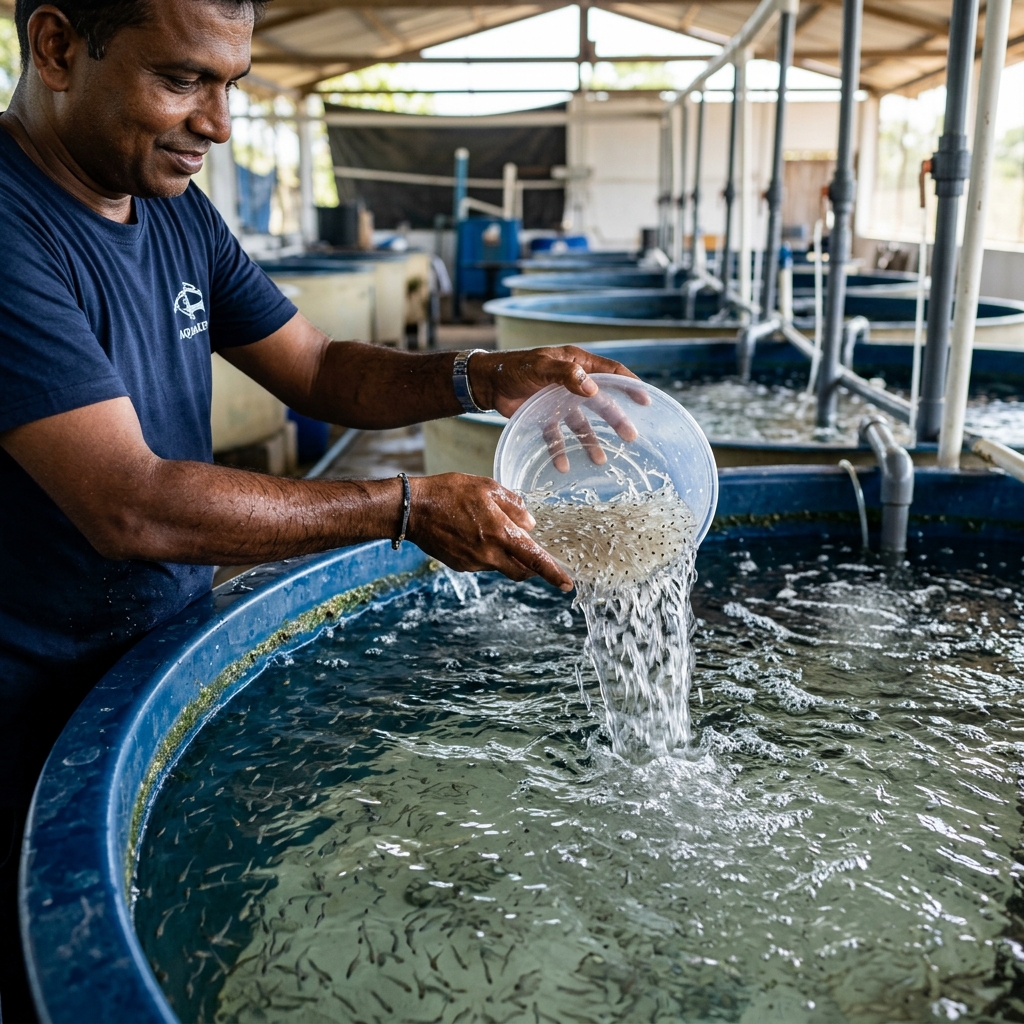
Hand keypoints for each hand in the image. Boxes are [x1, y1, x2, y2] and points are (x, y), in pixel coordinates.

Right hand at [407, 473, 572, 590]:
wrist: (413, 509)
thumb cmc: (450, 492)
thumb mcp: (487, 487)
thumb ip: (513, 505)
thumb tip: (529, 523)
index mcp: (500, 533)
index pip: (535, 559)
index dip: (554, 573)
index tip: (567, 584)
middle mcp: (489, 554)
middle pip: (521, 571)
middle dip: (531, 567)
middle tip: (532, 552)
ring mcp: (474, 563)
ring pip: (501, 566)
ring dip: (506, 555)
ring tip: (491, 529)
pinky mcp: (461, 565)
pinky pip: (483, 563)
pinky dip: (488, 553)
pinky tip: (474, 534)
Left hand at [468, 346, 650, 472]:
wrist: (486, 382)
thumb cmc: (514, 367)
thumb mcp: (541, 367)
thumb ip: (567, 375)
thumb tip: (593, 389)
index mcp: (576, 364)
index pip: (610, 373)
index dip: (629, 385)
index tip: (645, 399)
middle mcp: (572, 383)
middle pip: (601, 402)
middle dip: (616, 419)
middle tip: (631, 436)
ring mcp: (559, 402)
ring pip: (581, 424)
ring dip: (591, 441)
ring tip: (601, 459)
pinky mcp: (543, 417)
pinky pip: (556, 436)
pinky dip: (560, 451)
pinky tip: (563, 465)